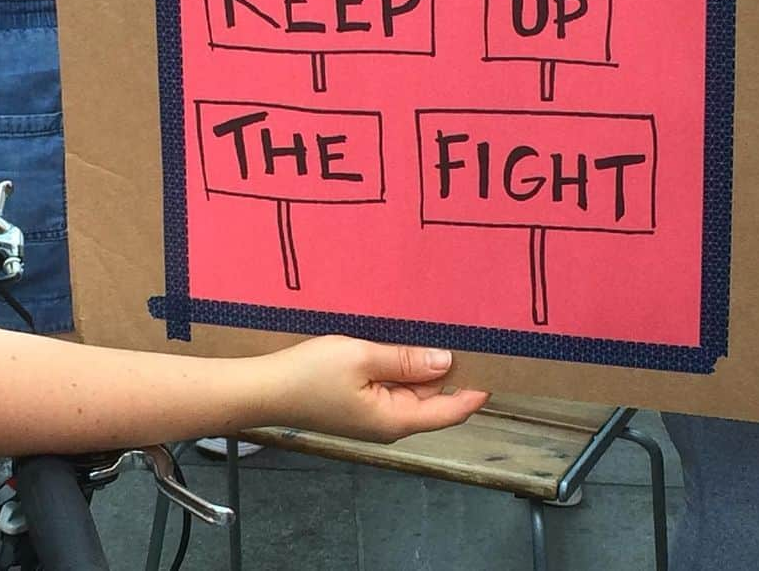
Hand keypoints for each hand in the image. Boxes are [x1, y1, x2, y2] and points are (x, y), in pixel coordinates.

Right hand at [266, 336, 488, 441]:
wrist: (263, 389)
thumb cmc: (310, 374)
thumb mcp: (362, 357)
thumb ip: (406, 360)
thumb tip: (446, 362)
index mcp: (395, 419)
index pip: (450, 412)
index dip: (475, 390)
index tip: (495, 364)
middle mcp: (388, 424)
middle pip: (432, 401)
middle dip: (449, 374)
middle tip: (468, 337)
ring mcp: (371, 416)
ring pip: (411, 392)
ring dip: (423, 369)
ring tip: (438, 334)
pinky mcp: (356, 405)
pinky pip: (390, 388)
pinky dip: (401, 369)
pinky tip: (401, 345)